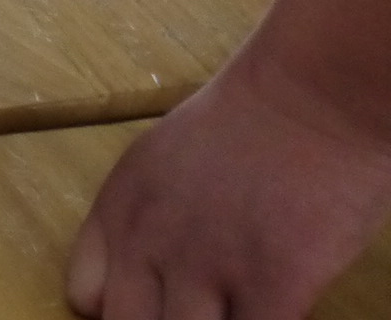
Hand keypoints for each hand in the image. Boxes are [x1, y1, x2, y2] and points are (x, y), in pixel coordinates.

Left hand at [67, 52, 390, 318]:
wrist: (308, 95)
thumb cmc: (248, 121)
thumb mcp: (162, 162)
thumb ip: (152, 218)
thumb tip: (157, 270)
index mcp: (119, 209)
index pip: (84, 295)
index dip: (119, 310)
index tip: (152, 307)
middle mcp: (149, 241)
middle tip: (198, 313)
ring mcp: (206, 266)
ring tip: (235, 312)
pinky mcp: (271, 284)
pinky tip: (279, 312)